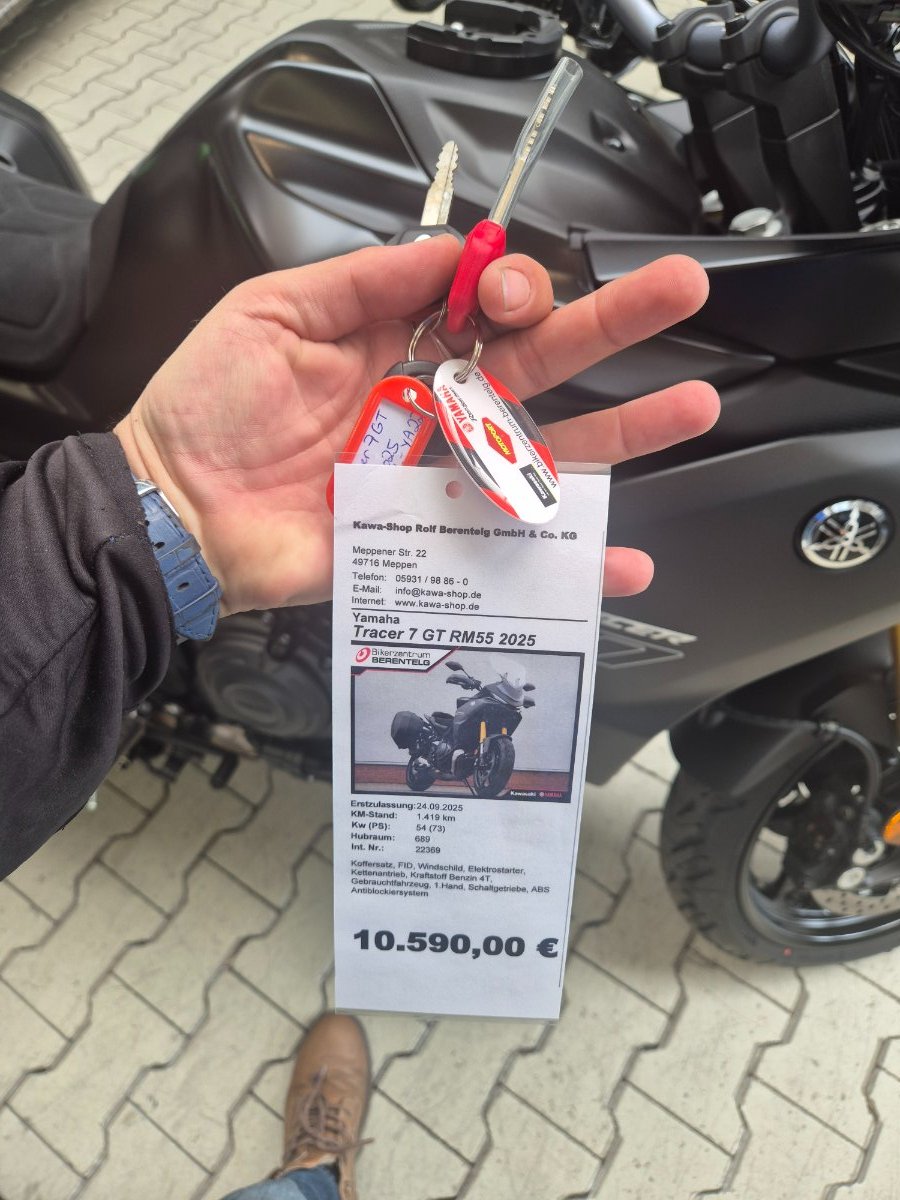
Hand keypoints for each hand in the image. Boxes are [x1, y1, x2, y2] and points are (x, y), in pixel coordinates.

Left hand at [115, 237, 717, 616]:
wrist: (174, 510)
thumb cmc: (209, 407)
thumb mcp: (274, 313)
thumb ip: (364, 280)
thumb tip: (450, 251)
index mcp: (400, 348)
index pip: (486, 310)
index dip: (513, 291)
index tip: (504, 295)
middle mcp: (434, 411)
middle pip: (540, 367)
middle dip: (611, 327)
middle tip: (680, 292)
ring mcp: (440, 479)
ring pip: (546, 452)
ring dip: (622, 433)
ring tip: (691, 407)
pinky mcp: (431, 542)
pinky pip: (511, 550)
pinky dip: (568, 559)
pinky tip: (622, 557)